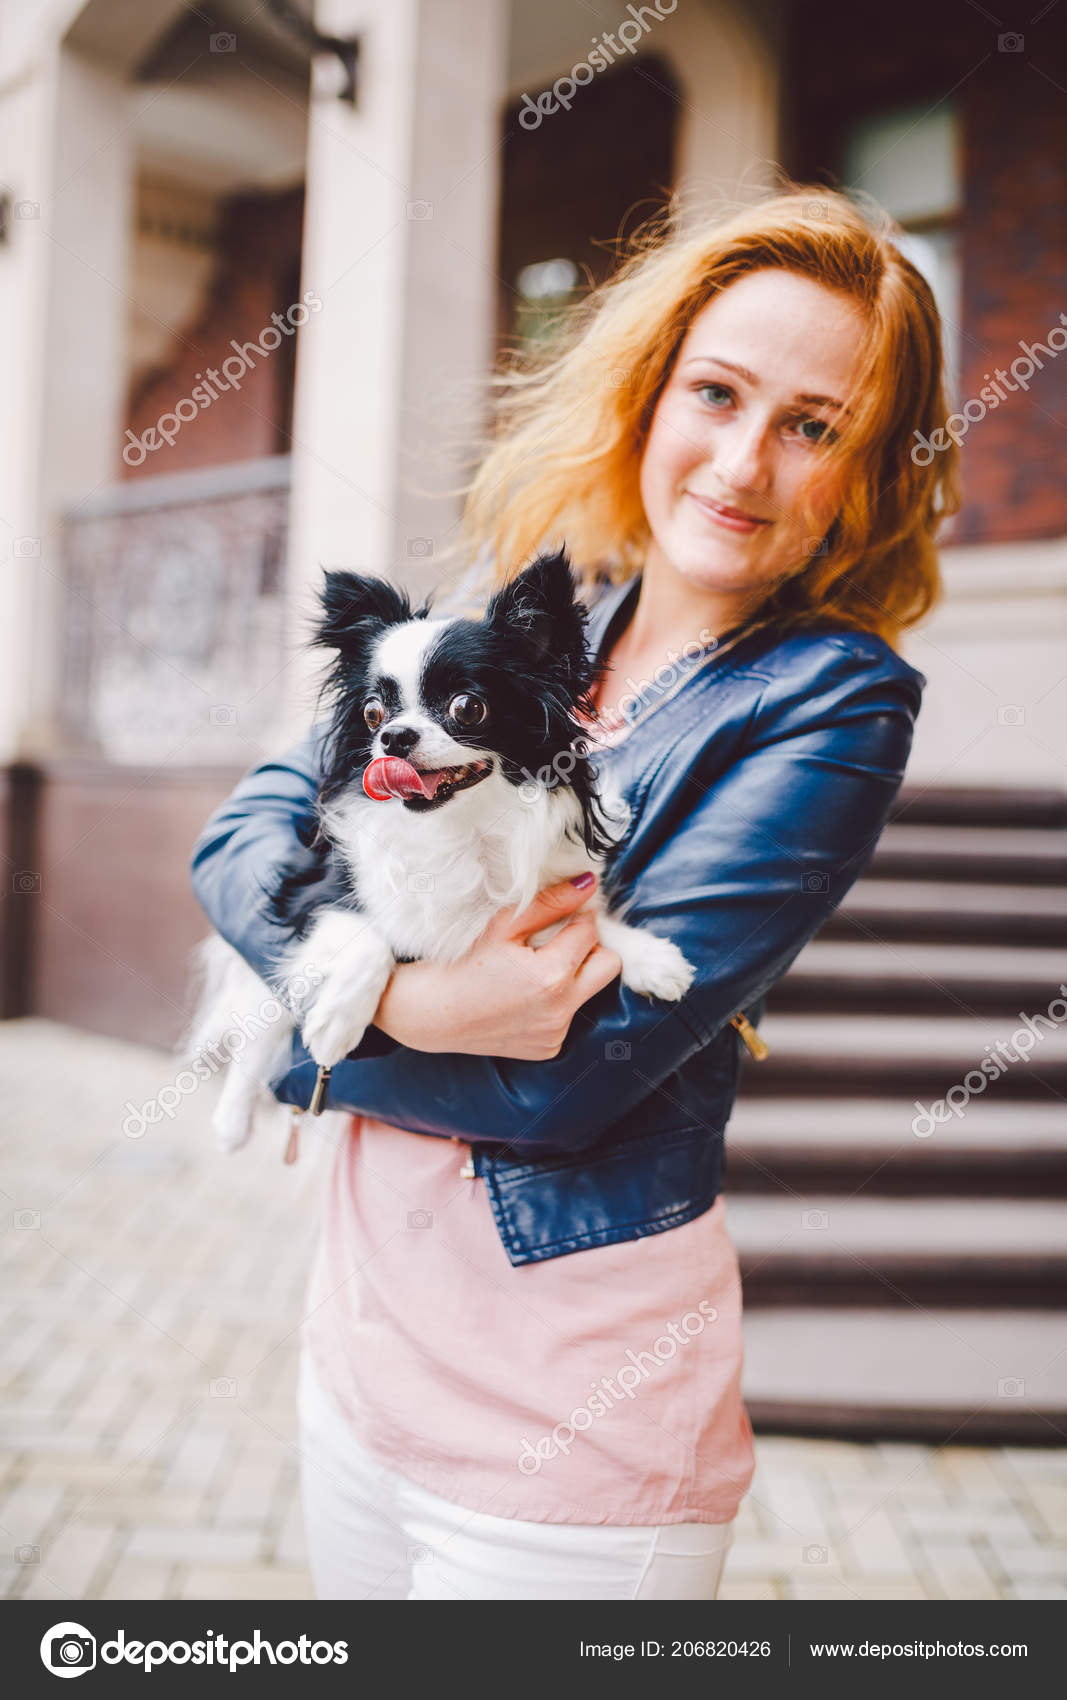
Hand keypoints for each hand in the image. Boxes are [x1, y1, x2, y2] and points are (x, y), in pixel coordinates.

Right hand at [372, 875, 621, 1059]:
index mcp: (551, 977)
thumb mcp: (503, 925)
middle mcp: (560, 1011)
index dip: (577, 917)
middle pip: (608, 965)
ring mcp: (555, 1033)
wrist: (431, 1014)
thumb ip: (550, 903)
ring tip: (533, 969)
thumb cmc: (461, 963)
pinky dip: (554, 1002)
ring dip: (571, 975)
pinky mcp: (547, 1048)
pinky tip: (523, 996)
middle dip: (590, 947)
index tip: (559, 914)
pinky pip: (568, 1016)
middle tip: (559, 940)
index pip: (590, 932)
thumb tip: (589, 884)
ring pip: (588, 991)